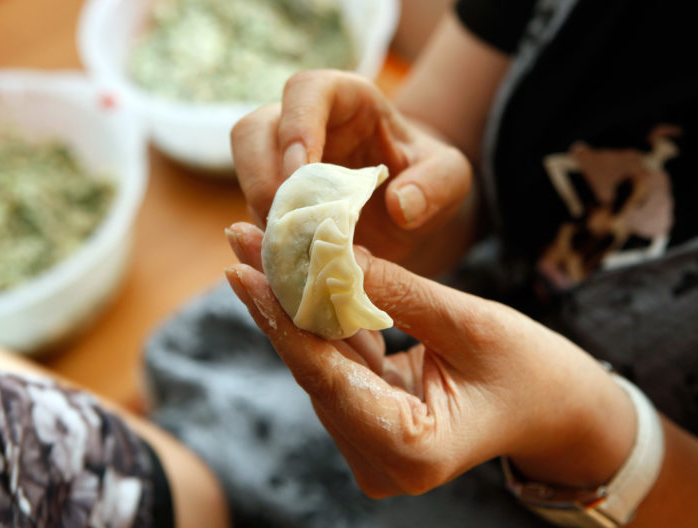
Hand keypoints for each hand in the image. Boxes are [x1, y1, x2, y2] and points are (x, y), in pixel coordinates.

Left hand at [225, 223, 635, 496]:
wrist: (558, 410)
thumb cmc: (535, 372)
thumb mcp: (472, 325)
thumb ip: (398, 293)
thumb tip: (330, 250)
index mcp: (411, 451)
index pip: (327, 377)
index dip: (280, 317)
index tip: (241, 265)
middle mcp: (381, 461)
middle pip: (314, 370)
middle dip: (279, 300)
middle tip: (243, 238)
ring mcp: (373, 449)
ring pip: (318, 365)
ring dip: (293, 305)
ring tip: (260, 246)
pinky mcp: (371, 426)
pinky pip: (337, 365)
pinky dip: (321, 320)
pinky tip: (295, 274)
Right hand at [230, 70, 473, 267]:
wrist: (414, 214)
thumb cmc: (430, 182)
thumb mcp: (452, 179)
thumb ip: (436, 185)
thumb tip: (400, 205)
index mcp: (347, 101)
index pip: (306, 91)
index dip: (296, 126)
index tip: (302, 171)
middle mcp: (304, 125)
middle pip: (254, 130)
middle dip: (264, 178)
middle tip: (290, 223)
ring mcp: (281, 163)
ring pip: (245, 172)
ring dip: (262, 212)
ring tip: (295, 250)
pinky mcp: (276, 201)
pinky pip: (254, 214)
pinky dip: (269, 240)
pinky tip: (294, 265)